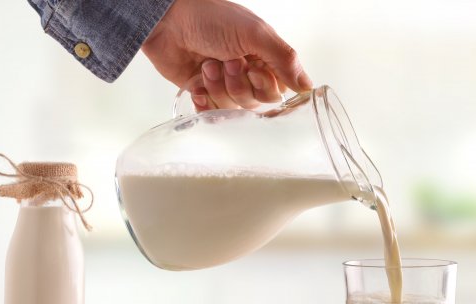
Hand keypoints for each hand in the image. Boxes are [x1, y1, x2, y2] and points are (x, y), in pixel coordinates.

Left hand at [141, 0, 312, 110]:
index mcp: (264, 58)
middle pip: (255, 103)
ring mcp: (224, 84)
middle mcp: (246, 74)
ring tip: (208, 64)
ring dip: (218, 87)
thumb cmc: (210, 18)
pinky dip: (204, 102)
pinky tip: (198, 85)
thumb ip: (284, 59)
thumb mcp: (255, 33)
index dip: (264, 85)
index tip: (251, 66)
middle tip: (226, 61)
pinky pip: (211, 113)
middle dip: (239, 84)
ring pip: (232, 108)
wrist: (166, 20)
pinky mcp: (202, 92)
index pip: (277, 92)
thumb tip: (308, 87)